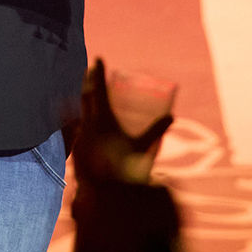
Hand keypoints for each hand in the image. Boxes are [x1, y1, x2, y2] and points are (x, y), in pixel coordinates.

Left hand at [73, 58, 174, 186]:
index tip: (98, 57)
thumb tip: (172, 116)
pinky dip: (81, 114)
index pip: (98, 90)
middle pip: (86, 96)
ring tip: (87, 88)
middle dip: (88, 80)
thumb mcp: (143, 148)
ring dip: (84, 97)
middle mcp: (88, 124)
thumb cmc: (124, 168)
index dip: (98, 73)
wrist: (103, 193)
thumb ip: (156, 131)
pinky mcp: (78, 146)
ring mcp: (81, 135)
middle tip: (90, 69)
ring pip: (80, 109)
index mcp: (102, 120)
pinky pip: (78, 123)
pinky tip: (82, 116)